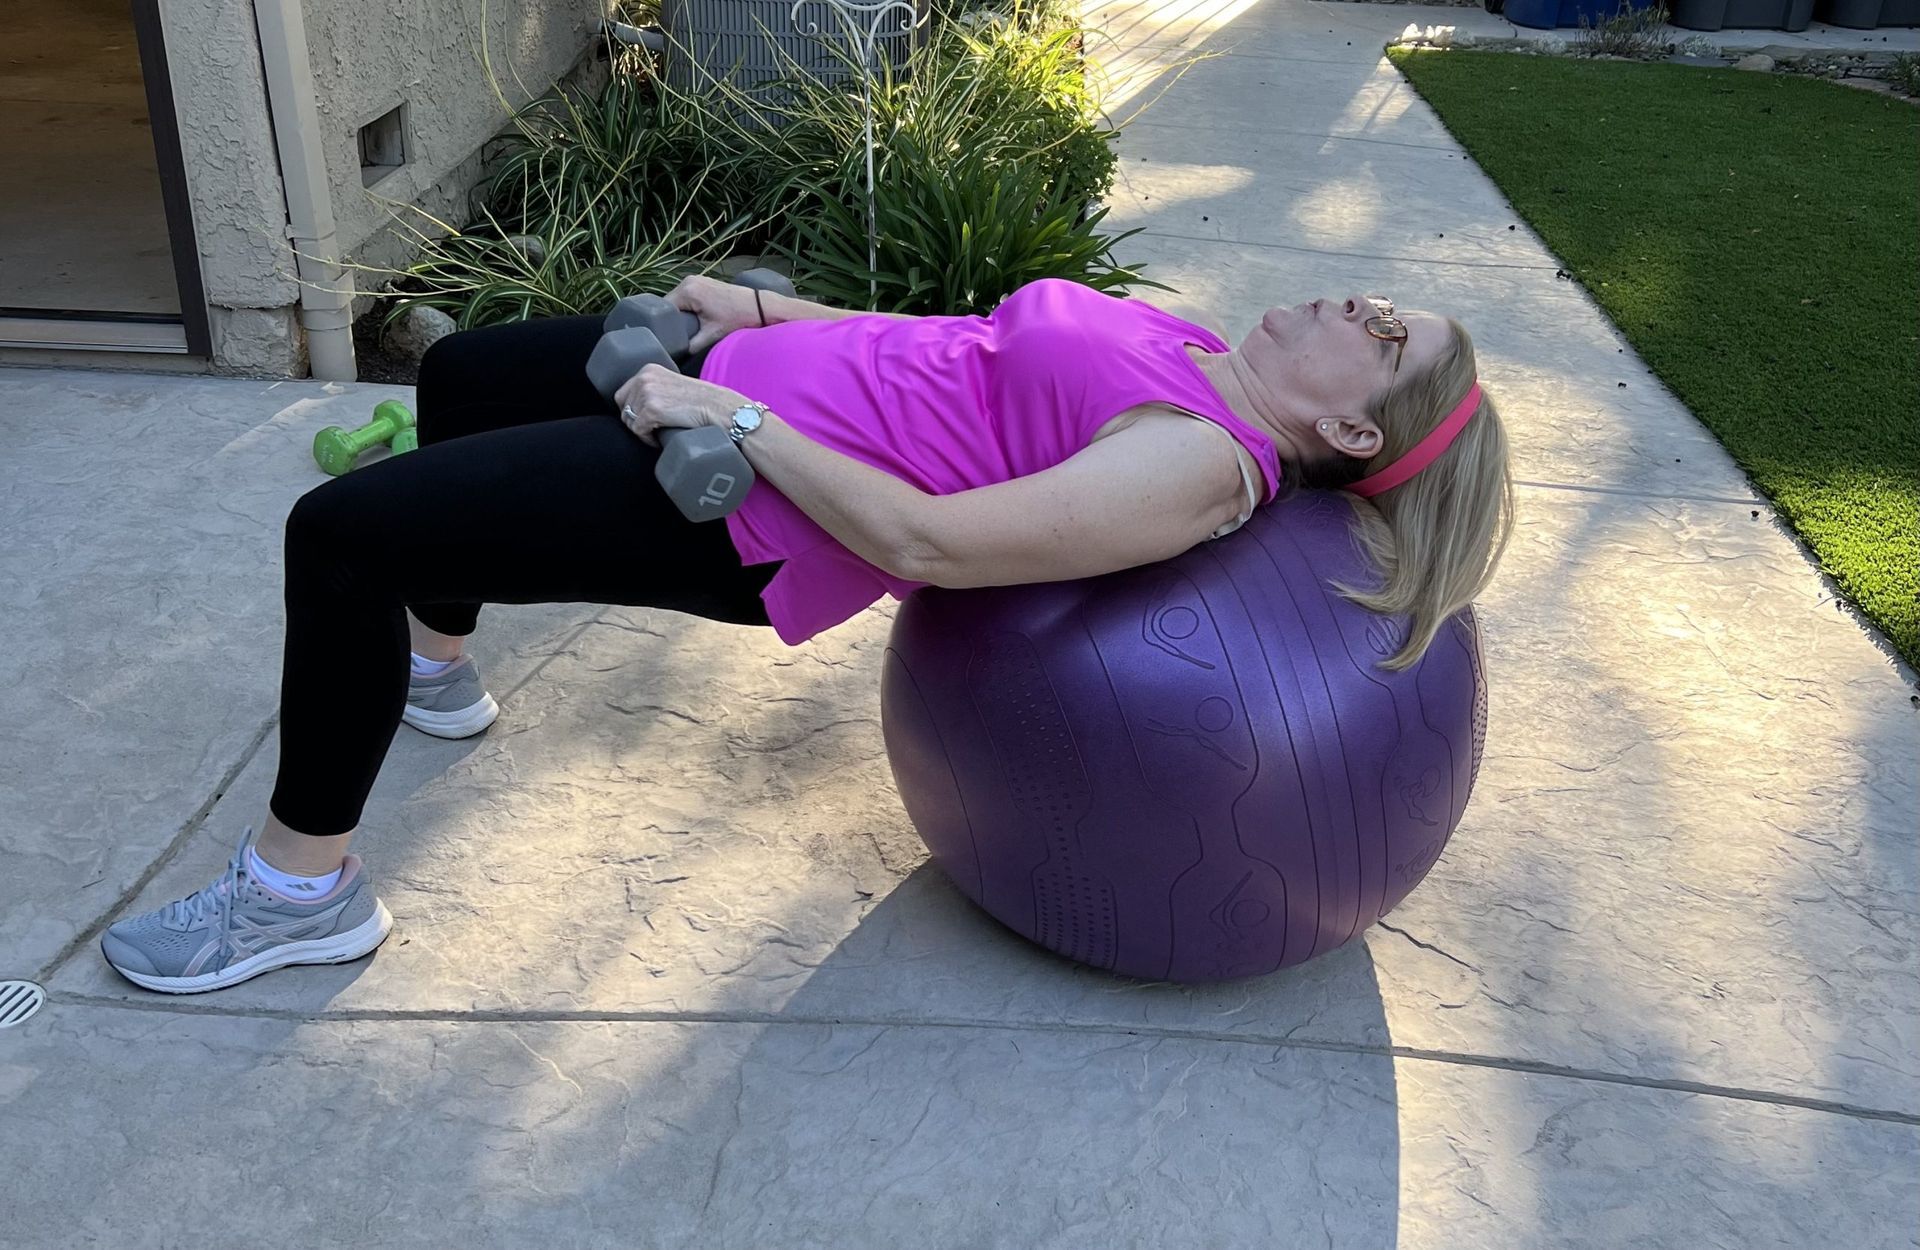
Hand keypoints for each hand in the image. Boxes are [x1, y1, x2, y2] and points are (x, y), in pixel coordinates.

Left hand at [613, 365, 749, 448]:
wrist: (719, 408)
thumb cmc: (703, 401)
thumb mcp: (674, 384)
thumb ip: (656, 388)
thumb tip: (638, 407)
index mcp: (648, 370)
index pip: (623, 394)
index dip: (632, 410)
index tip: (646, 420)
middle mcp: (644, 378)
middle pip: (624, 408)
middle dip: (636, 421)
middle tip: (653, 429)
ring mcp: (646, 393)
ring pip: (629, 421)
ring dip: (643, 431)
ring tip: (659, 434)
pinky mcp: (651, 410)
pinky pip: (638, 431)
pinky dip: (648, 439)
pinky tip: (660, 439)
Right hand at [664, 274, 766, 354]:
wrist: (759, 307)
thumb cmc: (738, 318)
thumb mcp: (711, 336)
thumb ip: (691, 346)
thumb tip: (677, 355)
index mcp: (687, 291)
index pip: (662, 308)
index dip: (662, 325)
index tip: (666, 337)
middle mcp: (688, 281)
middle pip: (669, 303)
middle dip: (670, 319)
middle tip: (675, 335)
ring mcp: (696, 279)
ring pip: (678, 299)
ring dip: (679, 313)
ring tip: (683, 328)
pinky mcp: (703, 282)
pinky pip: (687, 296)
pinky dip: (687, 307)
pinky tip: (692, 319)